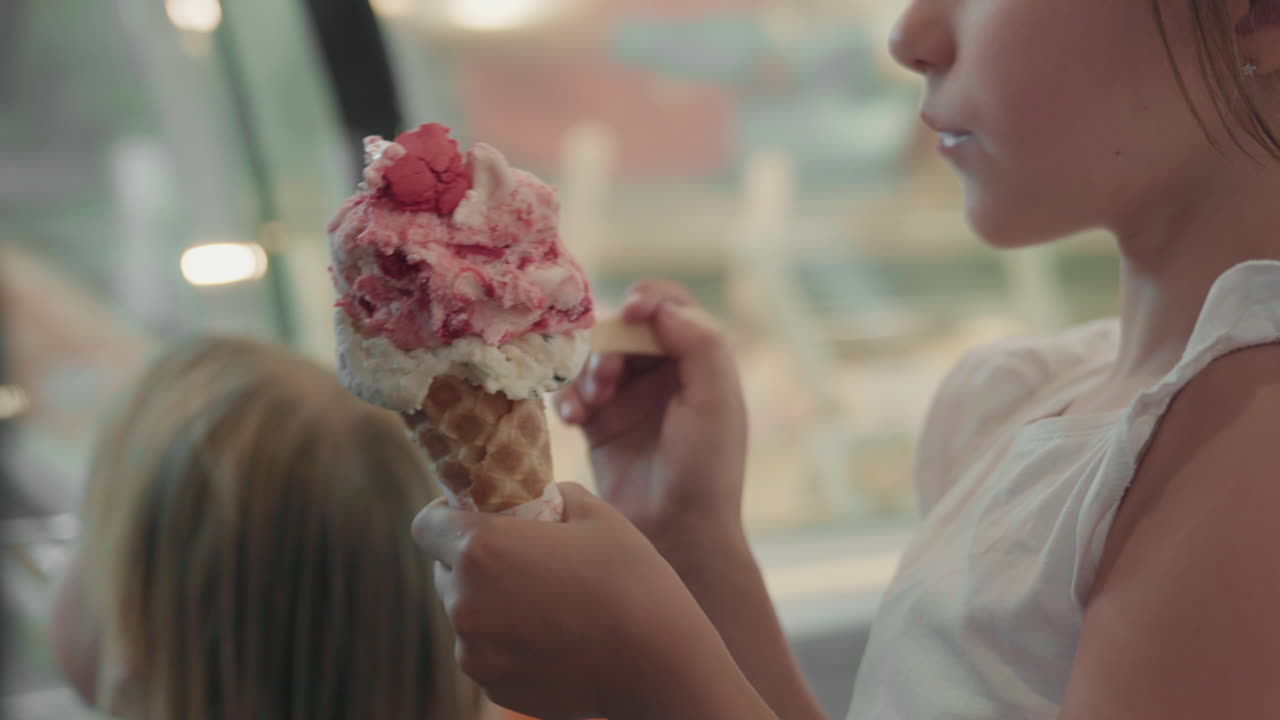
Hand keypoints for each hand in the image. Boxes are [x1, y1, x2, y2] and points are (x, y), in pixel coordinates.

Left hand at [412, 484, 767, 719]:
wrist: (659, 666)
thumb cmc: (631, 582)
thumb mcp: (598, 515)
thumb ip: (556, 496)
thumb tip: (544, 498)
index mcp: (481, 549)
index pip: (425, 525)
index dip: (446, 515)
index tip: (476, 516)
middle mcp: (465, 603)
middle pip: (445, 570)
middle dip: (474, 559)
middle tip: (523, 557)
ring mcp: (475, 652)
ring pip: (466, 613)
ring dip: (491, 601)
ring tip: (547, 601)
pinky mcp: (492, 687)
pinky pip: (485, 651)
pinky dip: (506, 640)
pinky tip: (553, 635)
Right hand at [554, 280, 747, 556]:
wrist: (676, 536)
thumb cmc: (706, 471)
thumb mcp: (716, 402)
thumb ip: (699, 344)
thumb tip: (657, 306)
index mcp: (698, 361)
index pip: (668, 305)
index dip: (647, 300)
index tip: (632, 313)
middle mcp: (663, 373)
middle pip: (622, 328)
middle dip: (609, 343)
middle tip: (608, 377)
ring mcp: (629, 397)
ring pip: (592, 356)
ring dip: (586, 370)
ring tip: (592, 403)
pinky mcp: (600, 423)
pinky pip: (573, 392)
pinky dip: (569, 397)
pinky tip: (574, 420)